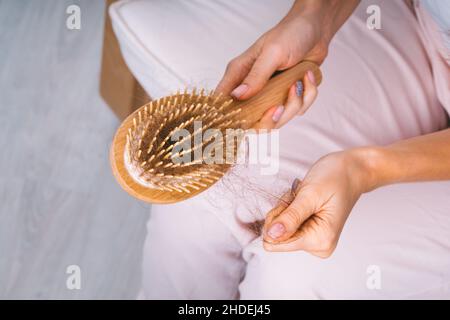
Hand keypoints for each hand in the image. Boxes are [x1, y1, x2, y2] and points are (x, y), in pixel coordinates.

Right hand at [216, 0, 359, 128]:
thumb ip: (255, 76)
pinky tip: (306, 77)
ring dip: (294, 104)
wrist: (316, 29)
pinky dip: (307, 96)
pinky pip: (297, 110)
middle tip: (279, 106)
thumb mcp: (272, 53)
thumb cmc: (290, 34)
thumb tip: (237, 95)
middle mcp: (252, 88)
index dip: (230, 117)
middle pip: (251, 122)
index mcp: (239, 74)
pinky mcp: (287, 96)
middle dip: (270, 119)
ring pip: (277, 119)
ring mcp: (270, 94)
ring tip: (298, 82)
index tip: (247, 121)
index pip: (224, 101)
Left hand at [262, 148, 374, 257]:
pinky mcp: (311, 233)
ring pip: (280, 229)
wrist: (351, 171)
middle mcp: (318, 245)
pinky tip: (304, 200)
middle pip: (277, 236)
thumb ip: (290, 218)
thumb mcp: (310, 195)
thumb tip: (271, 236)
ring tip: (304, 197)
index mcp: (320, 240)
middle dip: (282, 212)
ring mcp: (315, 240)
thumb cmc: (335, 178)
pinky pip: (287, 224)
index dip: (275, 220)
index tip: (290, 204)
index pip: (276, 243)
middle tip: (298, 198)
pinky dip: (290, 209)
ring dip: (286, 208)